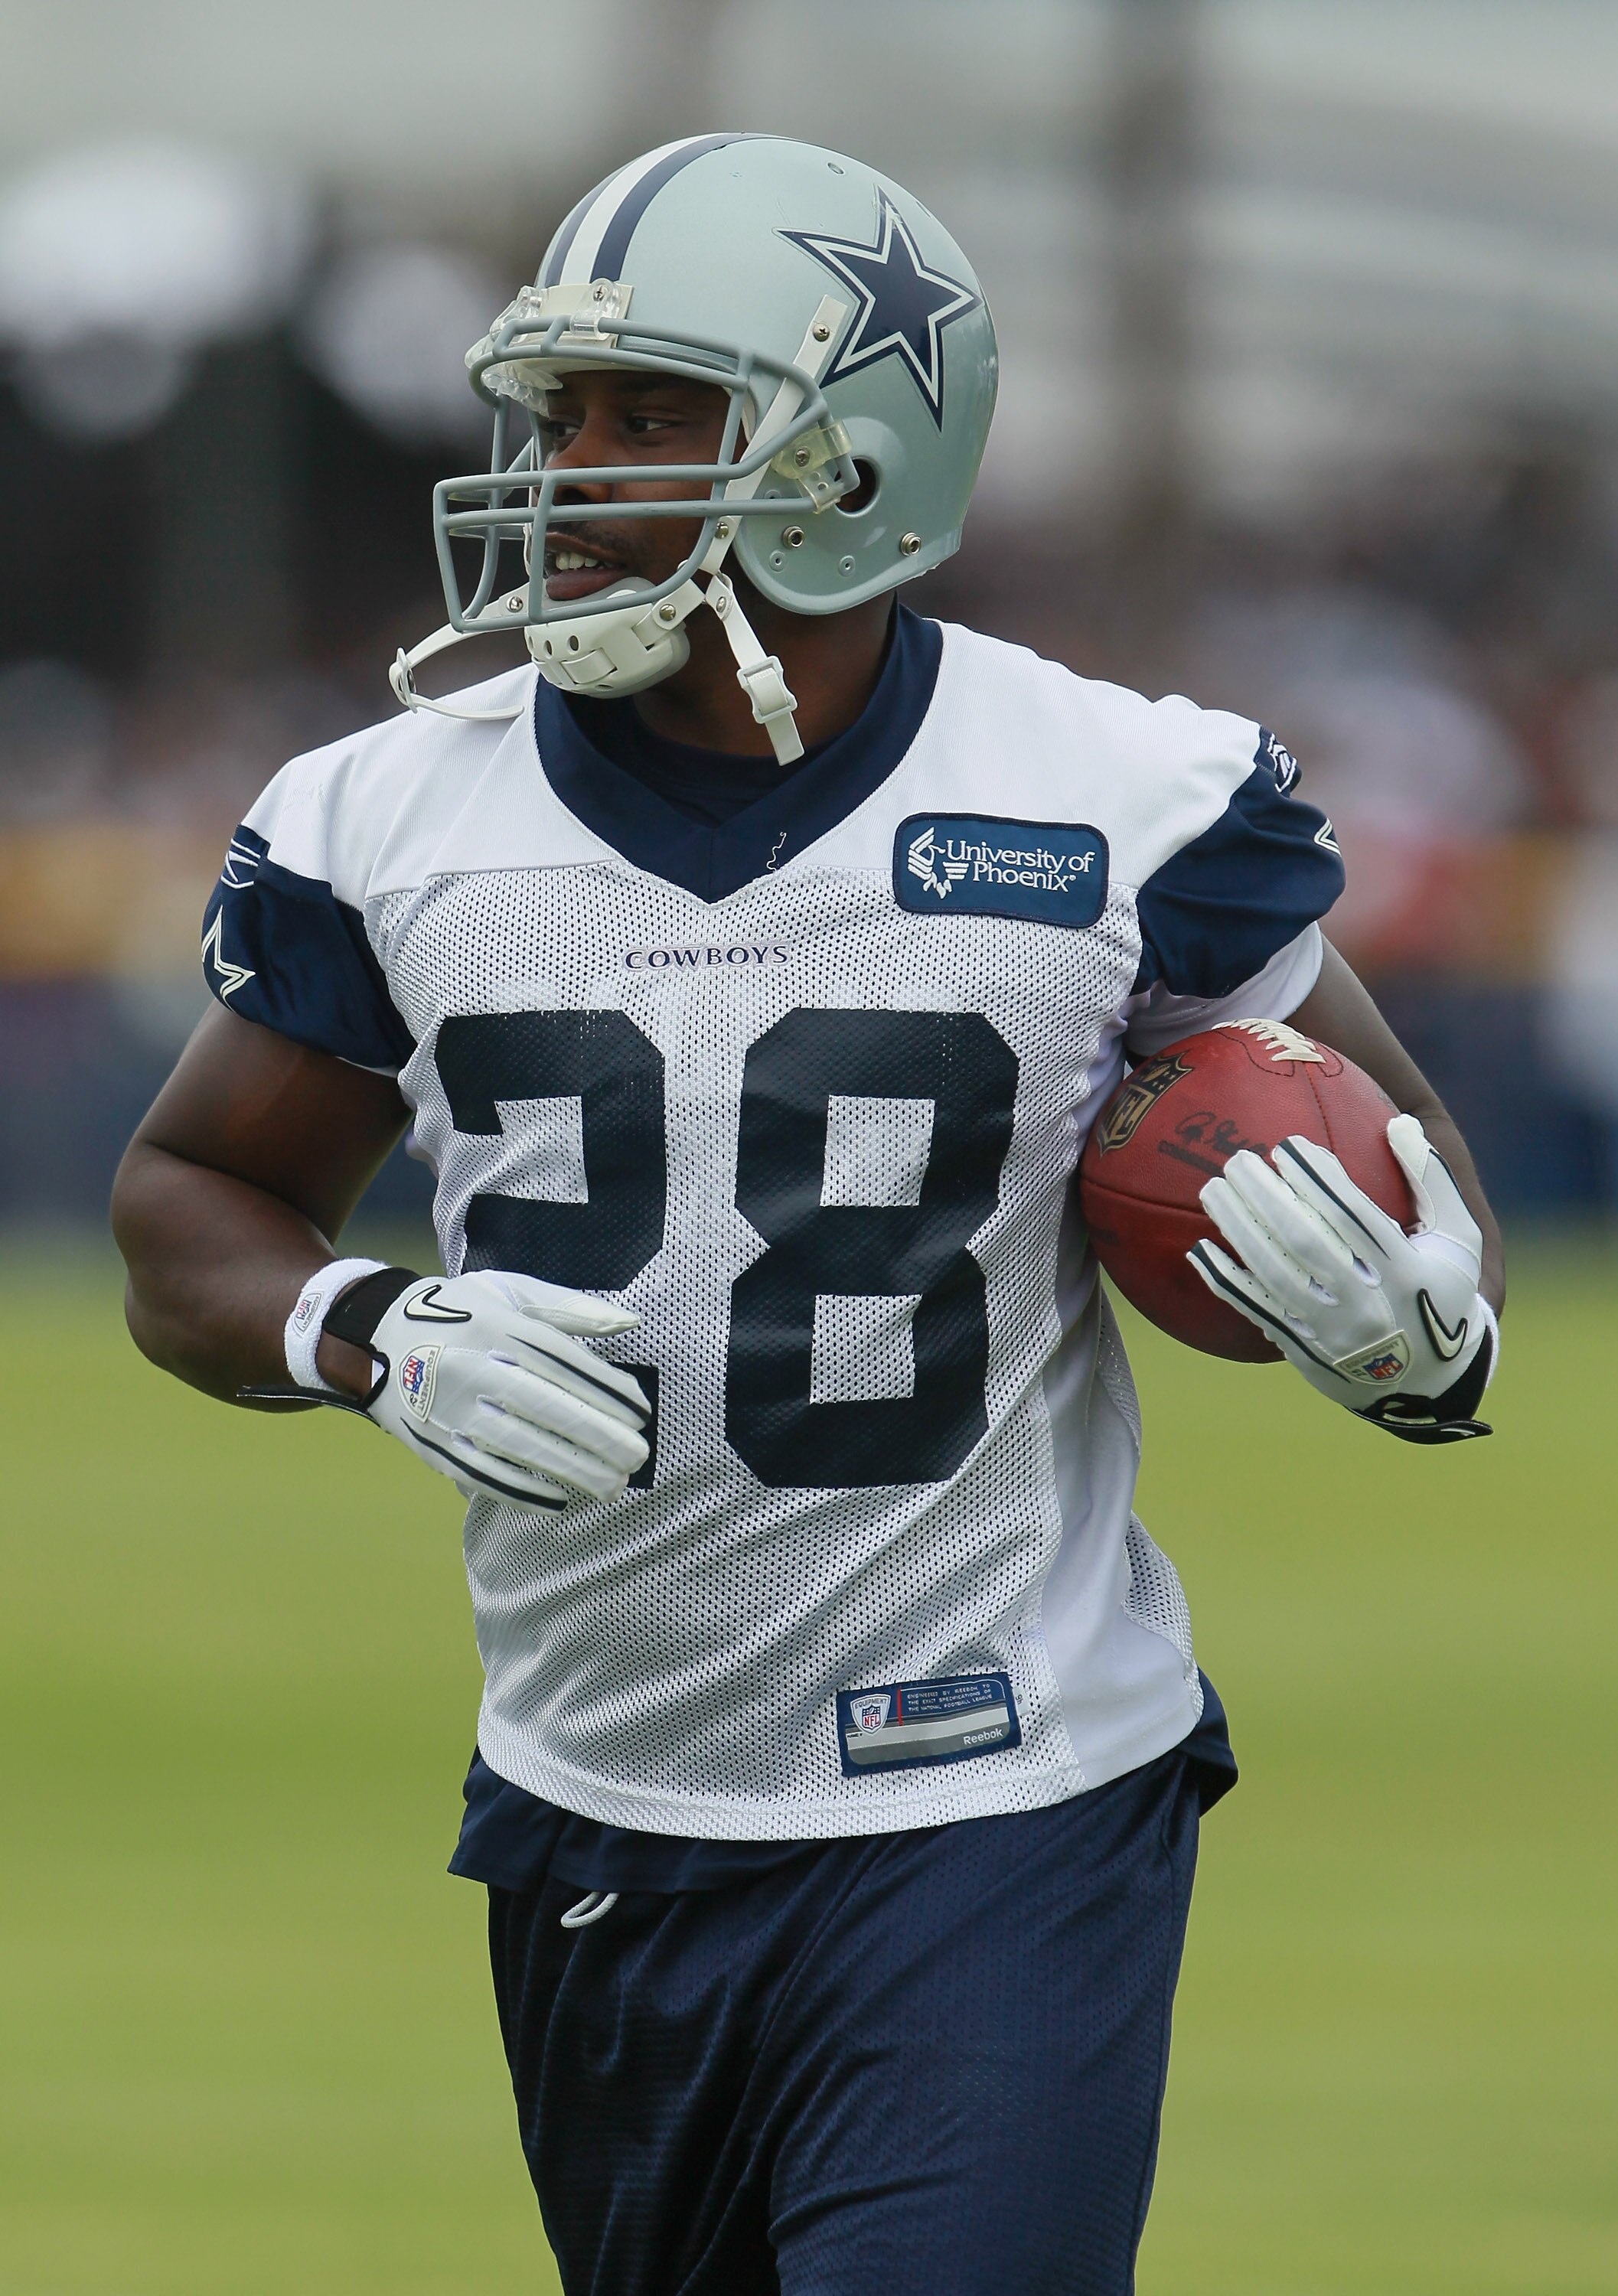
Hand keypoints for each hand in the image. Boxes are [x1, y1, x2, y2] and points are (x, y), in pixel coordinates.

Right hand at [360, 1270, 650, 1509]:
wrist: (372, 1336)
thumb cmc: (458, 1311)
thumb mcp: (508, 1291)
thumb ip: (570, 1308)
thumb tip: (632, 1321)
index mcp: (496, 1326)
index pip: (563, 1362)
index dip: (606, 1391)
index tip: (641, 1415)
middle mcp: (472, 1365)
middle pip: (546, 1406)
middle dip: (597, 1436)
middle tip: (638, 1459)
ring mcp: (449, 1407)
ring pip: (518, 1445)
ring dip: (570, 1469)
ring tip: (612, 1487)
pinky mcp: (432, 1442)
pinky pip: (482, 1473)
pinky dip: (522, 1491)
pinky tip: (560, 1501)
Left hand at [1188, 1115, 1494, 1441]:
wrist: (1430, 1384)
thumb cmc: (1442, 1292)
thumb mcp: (1458, 1238)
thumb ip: (1433, 1178)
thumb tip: (1399, 1120)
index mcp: (1405, 1270)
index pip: (1353, 1216)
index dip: (1317, 1179)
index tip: (1287, 1145)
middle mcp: (1366, 1303)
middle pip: (1306, 1241)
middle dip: (1267, 1197)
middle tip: (1236, 1158)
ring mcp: (1331, 1332)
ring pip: (1275, 1275)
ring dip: (1238, 1230)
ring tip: (1211, 1189)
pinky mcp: (1304, 1352)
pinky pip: (1258, 1312)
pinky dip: (1226, 1281)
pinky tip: (1198, 1250)